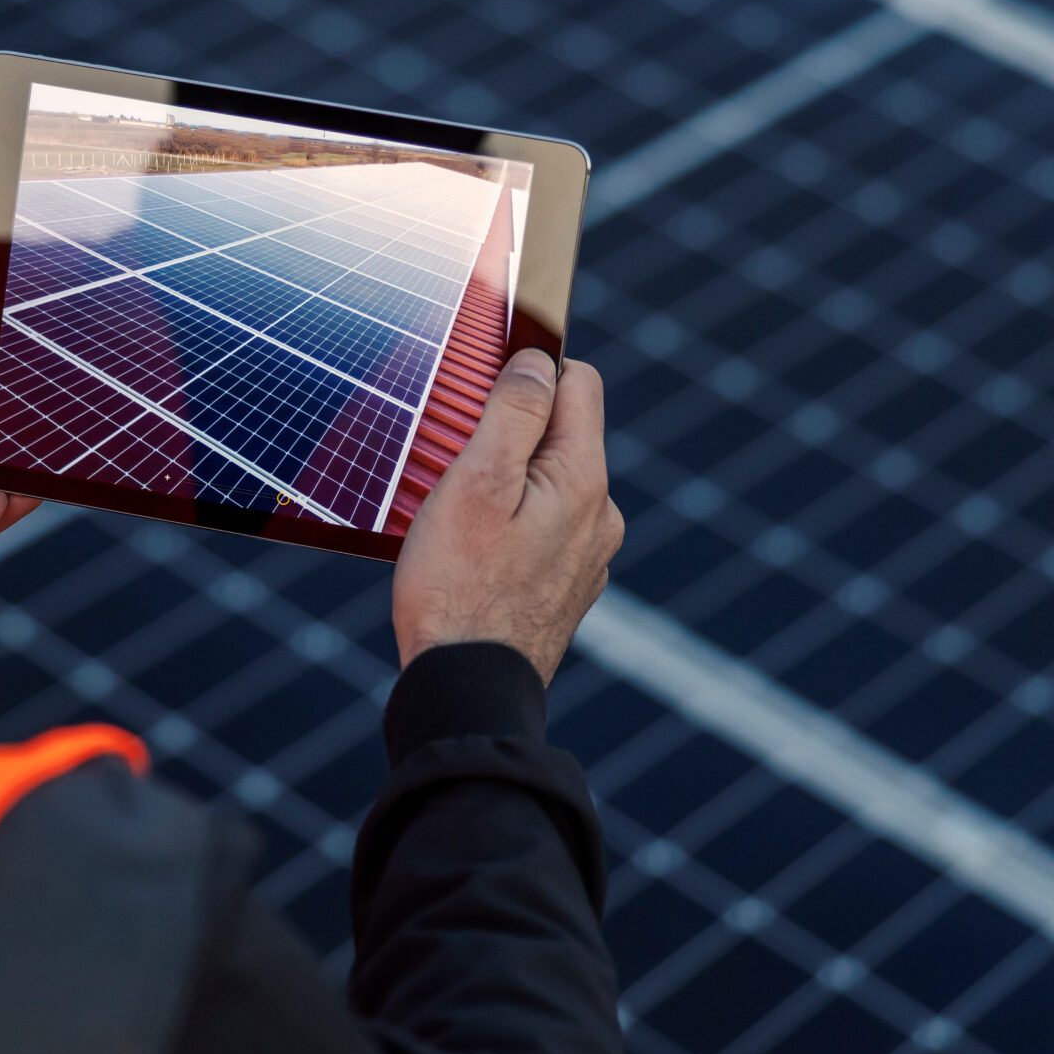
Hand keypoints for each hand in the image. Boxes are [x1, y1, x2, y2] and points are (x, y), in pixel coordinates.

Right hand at [394, 350, 622, 684]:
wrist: (466, 691)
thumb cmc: (459, 587)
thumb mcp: (477, 483)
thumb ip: (512, 414)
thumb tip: (538, 362)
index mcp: (583, 480)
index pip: (578, 383)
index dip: (528, 373)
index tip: (479, 394)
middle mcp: (600, 516)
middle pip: (560, 435)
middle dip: (507, 434)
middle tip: (453, 464)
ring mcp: (587, 557)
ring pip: (547, 486)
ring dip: (505, 485)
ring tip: (454, 517)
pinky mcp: (565, 590)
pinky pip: (541, 531)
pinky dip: (508, 528)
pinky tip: (469, 555)